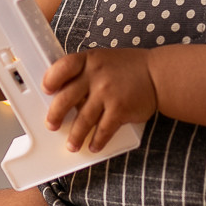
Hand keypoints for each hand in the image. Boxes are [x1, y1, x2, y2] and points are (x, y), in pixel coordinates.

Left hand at [42, 49, 157, 152]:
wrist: (158, 74)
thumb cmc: (129, 68)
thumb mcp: (104, 60)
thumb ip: (85, 72)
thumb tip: (64, 92)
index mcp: (90, 60)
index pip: (63, 67)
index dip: (51, 79)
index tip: (46, 90)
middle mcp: (96, 76)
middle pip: (67, 98)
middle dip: (55, 115)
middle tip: (51, 125)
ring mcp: (108, 93)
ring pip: (83, 119)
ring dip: (75, 135)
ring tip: (71, 145)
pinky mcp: (120, 109)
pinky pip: (103, 130)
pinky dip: (97, 141)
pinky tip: (93, 146)